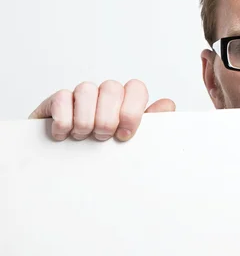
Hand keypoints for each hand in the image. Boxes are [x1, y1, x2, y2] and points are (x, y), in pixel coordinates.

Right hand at [29, 79, 175, 140]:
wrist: (66, 167)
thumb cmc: (104, 153)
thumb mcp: (132, 142)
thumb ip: (153, 124)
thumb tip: (167, 105)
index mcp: (126, 102)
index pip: (136, 88)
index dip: (131, 111)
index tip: (125, 135)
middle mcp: (104, 95)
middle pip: (112, 88)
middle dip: (107, 118)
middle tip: (102, 136)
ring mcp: (80, 96)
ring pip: (86, 89)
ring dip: (85, 119)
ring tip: (83, 136)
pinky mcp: (56, 101)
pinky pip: (62, 98)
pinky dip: (64, 120)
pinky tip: (63, 135)